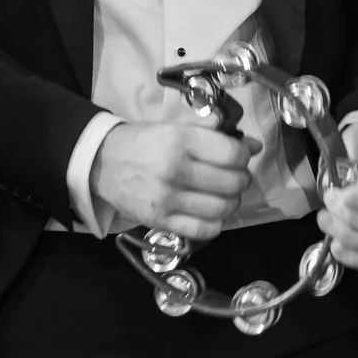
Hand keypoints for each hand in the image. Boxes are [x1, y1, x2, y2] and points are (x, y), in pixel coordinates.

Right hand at [89, 120, 253, 241]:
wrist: (103, 162)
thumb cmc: (143, 142)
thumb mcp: (176, 128)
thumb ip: (214, 137)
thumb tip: (253, 146)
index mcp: (180, 140)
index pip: (232, 154)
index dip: (244, 156)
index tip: (240, 156)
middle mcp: (175, 170)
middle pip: (232, 182)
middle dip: (241, 179)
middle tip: (236, 176)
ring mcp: (167, 199)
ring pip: (222, 208)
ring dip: (232, 202)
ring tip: (225, 194)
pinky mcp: (160, 221)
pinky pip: (204, 229)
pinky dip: (216, 223)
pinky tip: (211, 212)